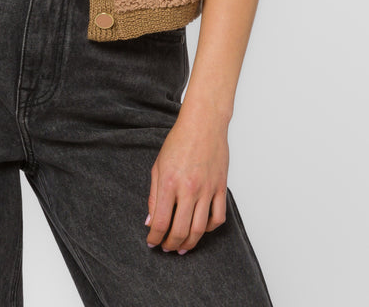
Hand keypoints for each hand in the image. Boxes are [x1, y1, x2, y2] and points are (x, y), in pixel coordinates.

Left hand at [145, 105, 228, 253]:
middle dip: (171, 245)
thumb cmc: (179, 141)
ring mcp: (207, 190)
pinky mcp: (221, 188)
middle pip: (180, 231)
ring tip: (182, 247)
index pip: (161, 222)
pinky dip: (210, 229)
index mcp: (169, 182)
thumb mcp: (158, 166)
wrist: (203, 124)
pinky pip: (218, 217)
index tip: (152, 242)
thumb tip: (150, 221)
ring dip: (190, 243)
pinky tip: (201, 229)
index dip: (155, 237)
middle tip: (166, 248)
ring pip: (200, 229)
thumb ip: (154, 195)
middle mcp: (189, 189)